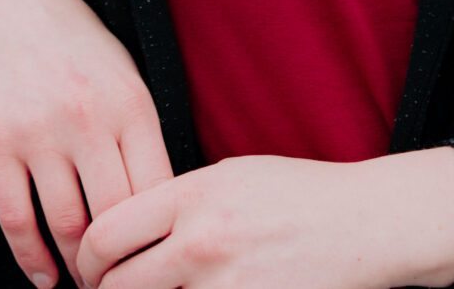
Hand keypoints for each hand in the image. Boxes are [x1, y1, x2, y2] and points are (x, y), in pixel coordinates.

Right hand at [0, 0, 172, 285]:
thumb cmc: (71, 41)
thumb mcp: (125, 72)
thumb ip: (143, 132)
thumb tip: (166, 206)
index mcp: (132, 103)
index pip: (160, 192)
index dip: (163, 238)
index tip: (164, 261)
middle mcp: (88, 120)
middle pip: (117, 218)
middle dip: (124, 262)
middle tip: (125, 279)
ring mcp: (38, 133)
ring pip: (67, 227)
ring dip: (79, 267)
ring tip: (89, 280)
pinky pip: (16, 219)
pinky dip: (32, 260)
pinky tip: (45, 277)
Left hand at [75, 150, 453, 288]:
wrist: (367, 223)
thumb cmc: (301, 195)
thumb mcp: (230, 175)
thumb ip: (174, 202)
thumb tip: (120, 234)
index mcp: (195, 195)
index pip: (107, 232)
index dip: (86, 258)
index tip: (90, 267)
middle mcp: (205, 241)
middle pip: (119, 286)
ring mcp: (229, 285)